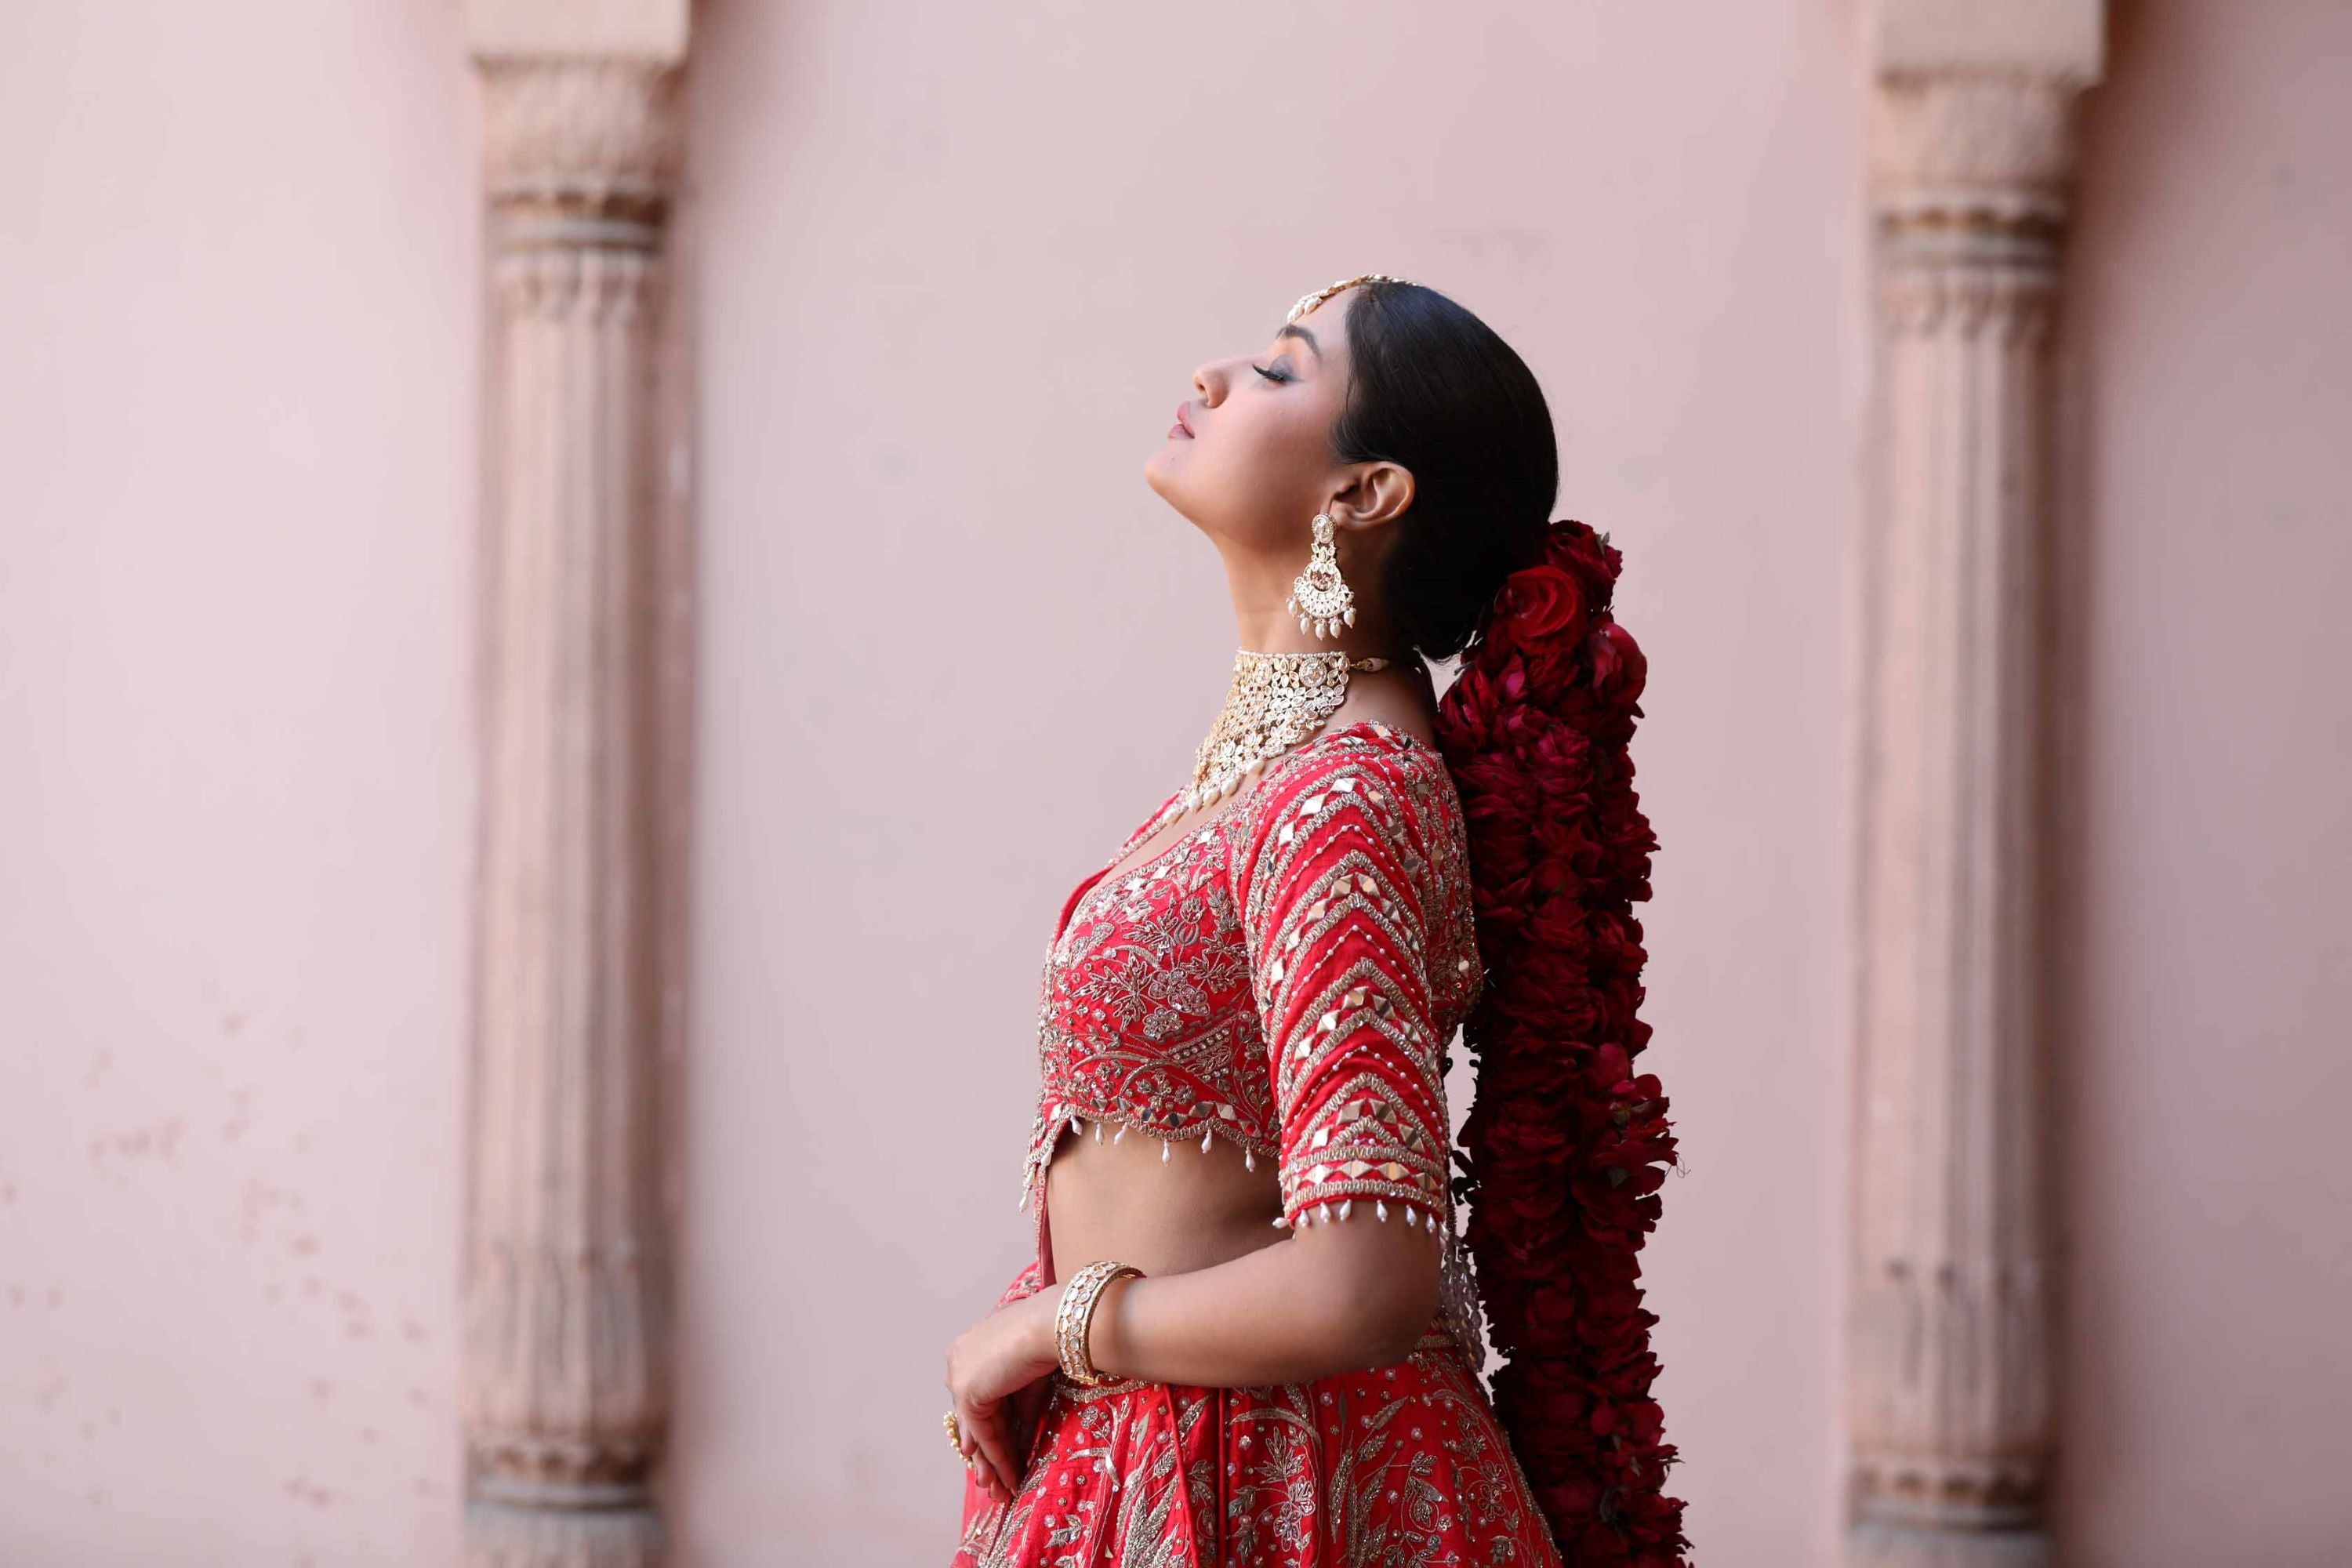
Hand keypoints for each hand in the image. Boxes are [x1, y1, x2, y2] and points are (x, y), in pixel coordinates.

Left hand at [944, 1287, 1060, 1505]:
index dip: (991, 1432)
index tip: (1001, 1457)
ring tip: (1002, 1492)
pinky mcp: (967, 1393)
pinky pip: (984, 1435)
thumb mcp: (1028, 1383)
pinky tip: (1010, 1479)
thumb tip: (1013, 1439)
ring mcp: (959, 1376)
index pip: (980, 1399)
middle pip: (975, 1418)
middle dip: (987, 1456)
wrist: (1052, 1326)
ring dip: (992, 1465)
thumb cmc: (1049, 1342)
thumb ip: (1015, 1410)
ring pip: (977, 1431)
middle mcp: (958, 1362)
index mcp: (971, 1350)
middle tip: (995, 1485)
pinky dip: (999, 1459)